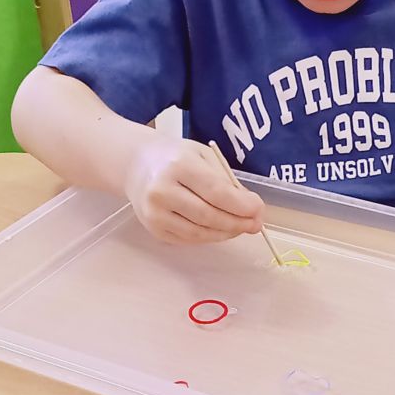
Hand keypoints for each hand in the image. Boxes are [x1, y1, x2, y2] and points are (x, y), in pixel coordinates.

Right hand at [126, 136, 263, 243]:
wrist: (136, 164)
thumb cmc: (175, 157)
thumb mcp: (202, 155)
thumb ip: (225, 180)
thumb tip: (250, 208)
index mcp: (178, 166)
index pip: (216, 192)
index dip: (241, 206)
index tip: (258, 209)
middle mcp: (162, 191)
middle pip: (209, 216)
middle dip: (237, 223)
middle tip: (255, 224)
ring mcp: (155, 213)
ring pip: (199, 233)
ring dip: (225, 233)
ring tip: (241, 227)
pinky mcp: (154, 229)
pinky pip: (188, 239)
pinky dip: (209, 237)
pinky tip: (220, 229)